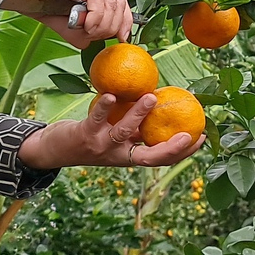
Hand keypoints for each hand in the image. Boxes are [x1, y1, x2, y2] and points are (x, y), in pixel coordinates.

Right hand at [0, 0, 131, 45]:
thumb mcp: (52, 17)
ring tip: (86, 31)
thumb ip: (70, 29)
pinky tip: (83, 24)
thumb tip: (87, 44)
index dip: (123, 21)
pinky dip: (95, 16)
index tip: (118, 39)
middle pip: (120, 2)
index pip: (118, 0)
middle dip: (114, 26)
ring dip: (103, 24)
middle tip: (94, 36)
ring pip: (113, 1)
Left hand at [17, 93, 196, 170]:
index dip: (183, 152)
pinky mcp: (86, 135)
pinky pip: (98, 119)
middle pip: (149, 157)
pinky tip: (112, 94)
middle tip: (189, 133)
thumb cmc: (90, 138)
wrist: (54, 151)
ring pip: (124, 133)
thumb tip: (159, 103)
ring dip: (138, 115)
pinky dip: (106, 107)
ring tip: (151, 97)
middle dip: (171, 148)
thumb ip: (135, 127)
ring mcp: (102, 146)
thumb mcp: (115, 137)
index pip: (161, 159)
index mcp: (129, 156)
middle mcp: (118, 155)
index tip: (201, 138)